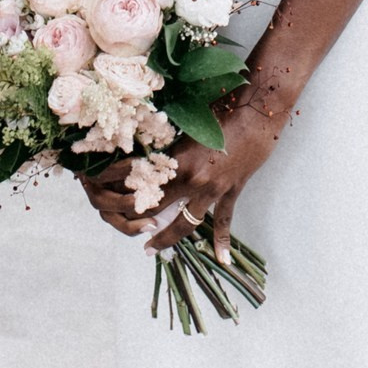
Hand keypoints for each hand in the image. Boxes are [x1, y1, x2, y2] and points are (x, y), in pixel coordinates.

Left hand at [79, 90, 285, 257]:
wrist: (258, 113)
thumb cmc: (223, 108)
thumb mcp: (189, 122)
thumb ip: (168, 139)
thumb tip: (145, 144)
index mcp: (179, 159)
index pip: (145, 182)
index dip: (126, 191)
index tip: (109, 197)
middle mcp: (193, 179)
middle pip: (158, 205)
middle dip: (137, 218)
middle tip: (122, 228)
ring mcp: (213, 189)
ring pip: (185, 222)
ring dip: (167, 237)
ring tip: (151, 249)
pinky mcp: (231, 191)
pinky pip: (224, 221)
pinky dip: (222, 242)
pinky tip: (221, 260)